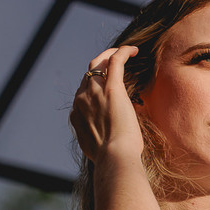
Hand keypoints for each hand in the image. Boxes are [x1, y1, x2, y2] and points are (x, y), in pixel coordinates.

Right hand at [69, 45, 141, 163]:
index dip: (95, 88)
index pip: (83, 93)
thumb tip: (102, 141)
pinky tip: (133, 50)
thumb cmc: (111, 159)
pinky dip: (122, 52)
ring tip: (123, 53)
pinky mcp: (112, 88)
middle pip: (88, 76)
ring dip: (109, 55)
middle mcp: (81, 99)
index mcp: (76, 114)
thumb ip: (95, 138)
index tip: (107, 89)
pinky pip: (115, 61)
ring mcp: (95, 92)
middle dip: (100, 68)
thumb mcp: (96, 148)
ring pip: (98, 64)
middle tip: (115, 65)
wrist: (114, 158)